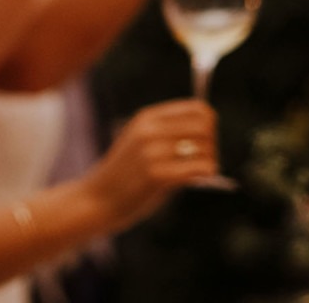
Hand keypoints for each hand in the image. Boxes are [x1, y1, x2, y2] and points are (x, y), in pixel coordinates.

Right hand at [81, 100, 219, 226]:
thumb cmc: (125, 175)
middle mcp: (150, 130)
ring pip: (205, 148)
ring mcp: (152, 152)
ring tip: (199, 172)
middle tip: (205, 159)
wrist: (96, 201)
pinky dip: (206, 173)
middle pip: (205, 126)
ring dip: (210, 161)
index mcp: (148, 117)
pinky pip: (199, 168)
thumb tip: (210, 133)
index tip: (205, 140)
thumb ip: (169, 134)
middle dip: (212, 143)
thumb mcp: (141, 142)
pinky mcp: (157, 175)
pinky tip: (198, 180)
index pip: (197, 108)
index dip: (209, 123)